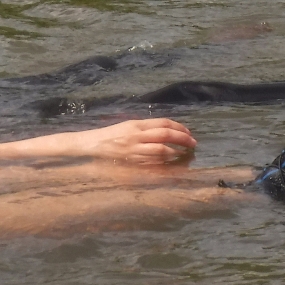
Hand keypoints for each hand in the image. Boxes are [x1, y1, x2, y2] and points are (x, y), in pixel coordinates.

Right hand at [69, 118, 196, 163]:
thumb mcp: (127, 126)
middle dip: (182, 139)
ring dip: (176, 151)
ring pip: (161, 149)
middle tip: (193, 143)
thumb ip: (145, 128)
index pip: (163, 123)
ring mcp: (134, 148)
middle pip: (165, 135)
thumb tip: (166, 132)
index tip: (189, 133)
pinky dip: (164, 161)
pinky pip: (152, 161)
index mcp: (136, 124)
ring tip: (184, 153)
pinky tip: (170, 162)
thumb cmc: (110, 135)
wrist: (91, 144)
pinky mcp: (131, 160)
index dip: (179, 127)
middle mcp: (136, 135)